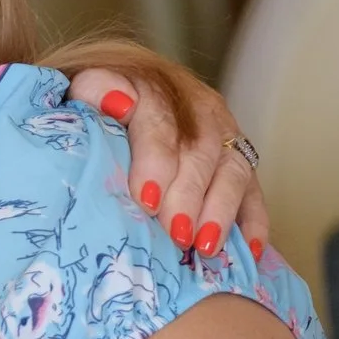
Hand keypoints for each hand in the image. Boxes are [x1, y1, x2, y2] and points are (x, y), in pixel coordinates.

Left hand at [68, 63, 267, 260]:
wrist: (120, 90)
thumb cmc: (96, 104)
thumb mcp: (85, 89)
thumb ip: (95, 91)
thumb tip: (117, 102)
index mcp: (156, 88)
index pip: (160, 121)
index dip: (156, 159)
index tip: (146, 198)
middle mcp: (197, 109)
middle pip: (200, 152)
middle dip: (188, 196)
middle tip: (175, 233)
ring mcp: (224, 133)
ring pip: (233, 171)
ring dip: (220, 211)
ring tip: (204, 246)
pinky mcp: (239, 157)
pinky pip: (253, 190)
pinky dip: (253, 221)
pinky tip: (249, 251)